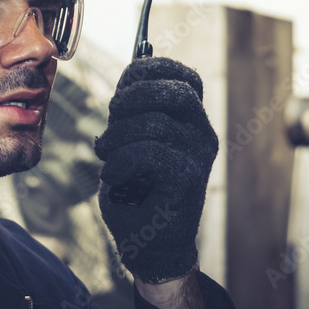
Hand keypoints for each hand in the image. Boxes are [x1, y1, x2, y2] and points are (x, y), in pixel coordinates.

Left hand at [95, 57, 217, 283]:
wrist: (147, 240)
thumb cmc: (136, 187)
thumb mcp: (132, 137)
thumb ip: (135, 107)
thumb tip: (132, 69)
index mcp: (191, 120)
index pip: (186, 77)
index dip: (153, 68)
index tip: (123, 83)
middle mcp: (203, 134)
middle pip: (177, 92)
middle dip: (134, 96)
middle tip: (112, 115)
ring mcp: (199, 158)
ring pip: (156, 123)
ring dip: (118, 134)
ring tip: (105, 152)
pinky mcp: (188, 181)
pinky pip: (151, 154)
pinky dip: (121, 161)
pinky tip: (111, 174)